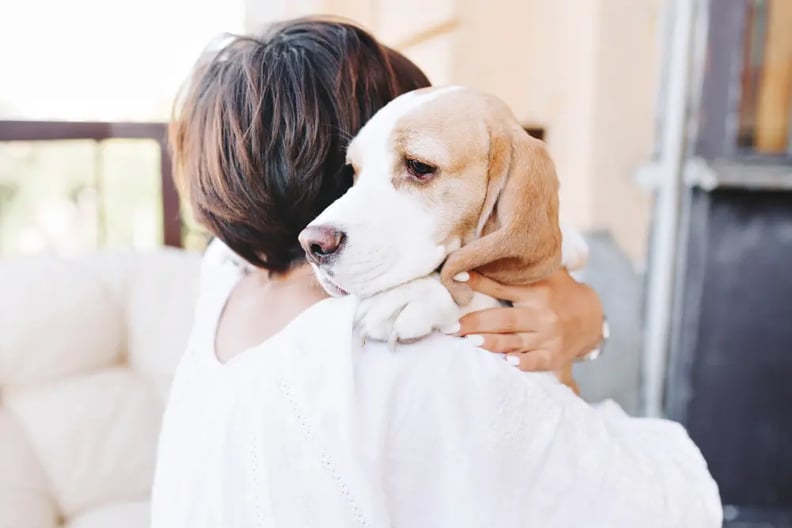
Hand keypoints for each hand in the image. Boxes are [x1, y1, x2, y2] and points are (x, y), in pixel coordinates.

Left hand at [454, 269, 603, 371]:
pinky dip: (523, 362)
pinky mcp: (554, 356)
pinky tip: (508, 362)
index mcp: (536, 290)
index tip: (457, 277)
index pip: (502, 285)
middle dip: (475, 323)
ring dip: (492, 342)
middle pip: (504, 319)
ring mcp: (548, 336)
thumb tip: (486, 244)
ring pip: (515, 340)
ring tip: (469, 341)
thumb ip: (521, 266)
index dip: (479, 281)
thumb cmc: (559, 292)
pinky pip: (536, 361)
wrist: (593, 318)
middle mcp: (542, 313)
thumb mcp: (547, 273)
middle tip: (450, 326)